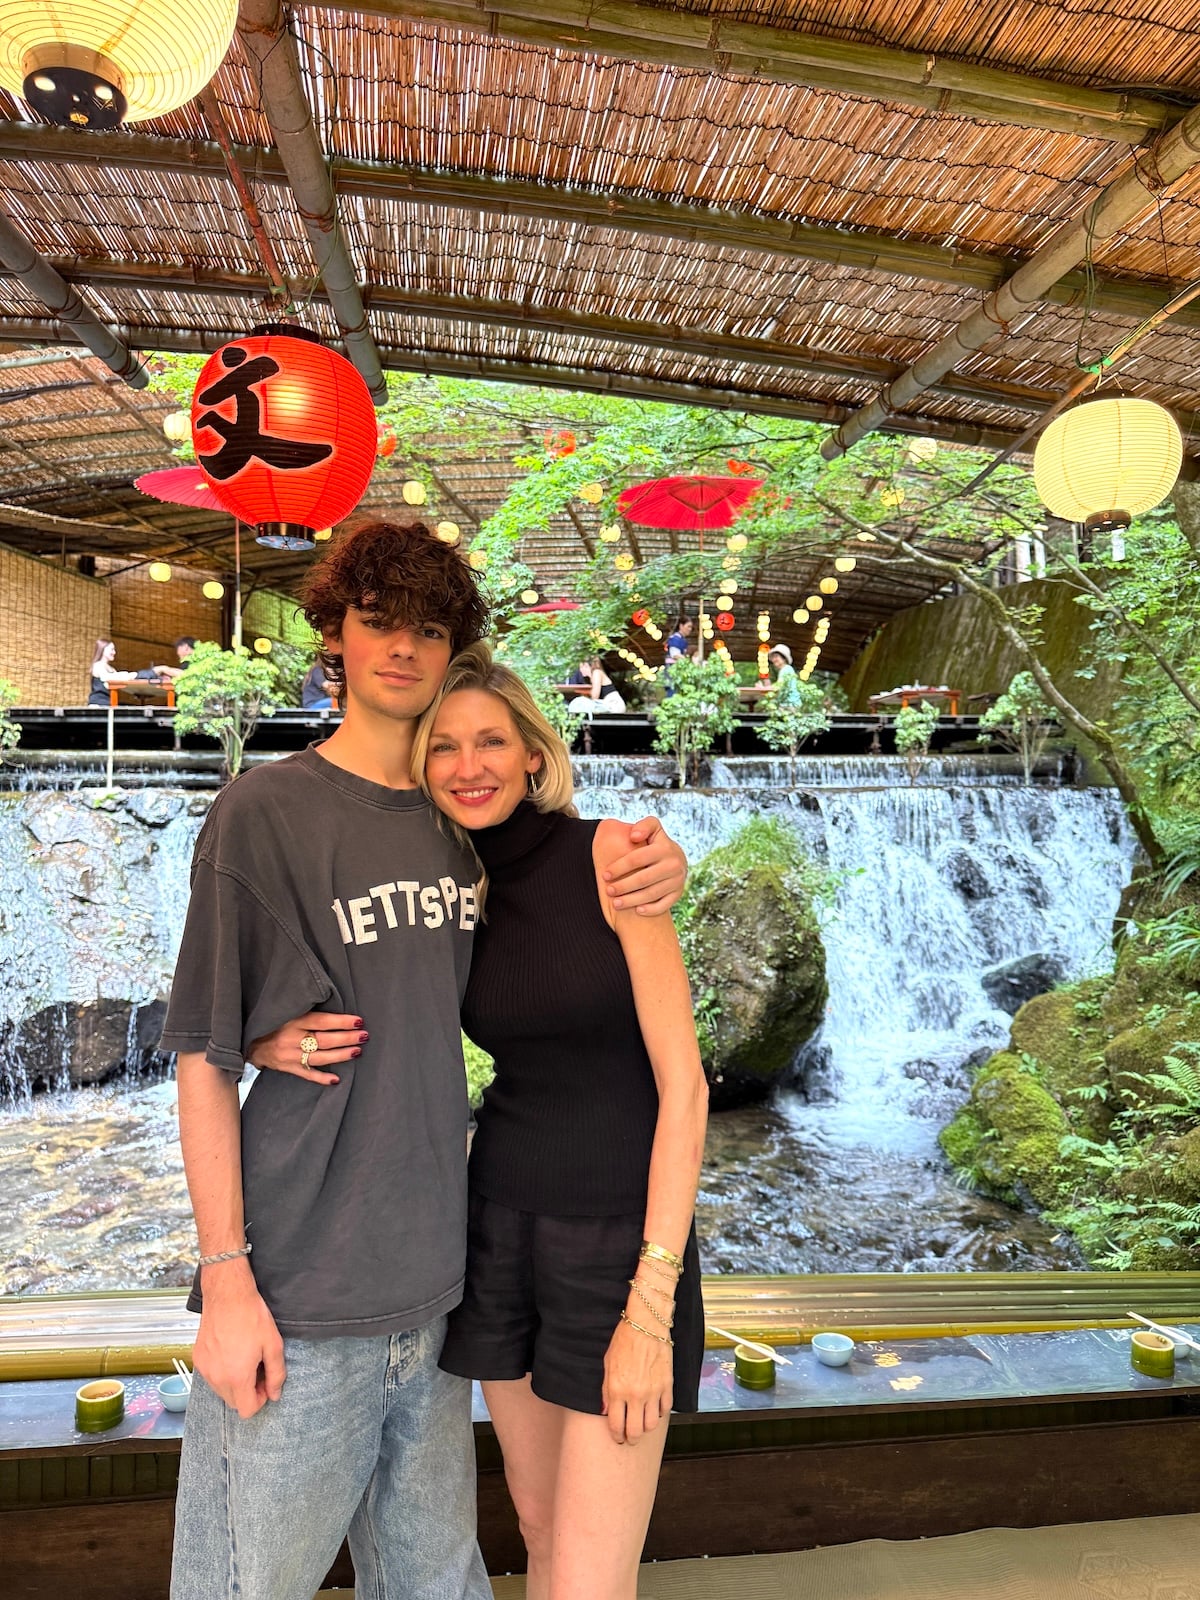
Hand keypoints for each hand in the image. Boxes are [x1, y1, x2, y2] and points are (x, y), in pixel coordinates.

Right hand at [193, 1264, 285, 1417]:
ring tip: (244, 1357)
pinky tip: (230, 1351)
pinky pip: (211, 1376)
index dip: (260, 1400)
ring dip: (234, 1382)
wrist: (227, 1294)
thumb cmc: (251, 1316)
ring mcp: (204, 1368)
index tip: (265, 1382)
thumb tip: (275, 1394)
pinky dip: (221, 1371)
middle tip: (257, 1368)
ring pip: (221, 1390)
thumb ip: (276, 1374)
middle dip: (247, 1392)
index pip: (246, 1410)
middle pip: (233, 1402)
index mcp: (237, 1377)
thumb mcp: (273, 1345)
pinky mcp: (197, 1358)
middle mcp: (216, 1378)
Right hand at [249, 1010, 366, 1086]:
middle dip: (346, 1038)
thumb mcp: (290, 1013)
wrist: (254, 1044)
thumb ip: (310, 1013)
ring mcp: (290, 1056)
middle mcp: (291, 1038)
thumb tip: (339, 1011)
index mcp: (293, 1021)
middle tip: (364, 1036)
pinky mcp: (289, 1069)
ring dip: (340, 1055)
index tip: (359, 1021)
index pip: (322, 1021)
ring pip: (320, 1057)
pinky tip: (336, 1079)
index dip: (341, 1022)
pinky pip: (308, 1075)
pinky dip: (322, 1078)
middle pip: (324, 1040)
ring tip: (357, 1051)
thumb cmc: (277, 1024)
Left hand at [602, 1315, 672, 1443]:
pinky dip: (660, 1413)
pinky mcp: (667, 1385)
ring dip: (646, 1427)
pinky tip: (654, 1408)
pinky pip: (665, 1409)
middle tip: (630, 1438)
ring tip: (642, 1424)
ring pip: (652, 1425)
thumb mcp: (607, 1364)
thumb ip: (606, 1391)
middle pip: (636, 1431)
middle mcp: (636, 1394)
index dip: (617, 1436)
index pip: (617, 1425)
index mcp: (618, 1390)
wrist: (647, 1324)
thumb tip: (606, 1411)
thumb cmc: (624, 1340)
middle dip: (631, 1439)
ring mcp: (653, 1391)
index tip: (618, 1437)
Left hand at [603, 818, 686, 914]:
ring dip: (632, 900)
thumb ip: (644, 826)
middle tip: (608, 891)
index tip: (605, 874)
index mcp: (664, 848)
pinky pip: (664, 905)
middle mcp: (673, 864)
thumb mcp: (653, 829)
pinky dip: (651, 909)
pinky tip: (637, 911)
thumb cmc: (657, 844)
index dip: (619, 867)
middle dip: (623, 886)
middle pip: (643, 879)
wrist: (677, 860)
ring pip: (652, 894)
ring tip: (616, 903)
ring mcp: (677, 880)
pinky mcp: (678, 893)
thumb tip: (633, 836)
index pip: (637, 859)